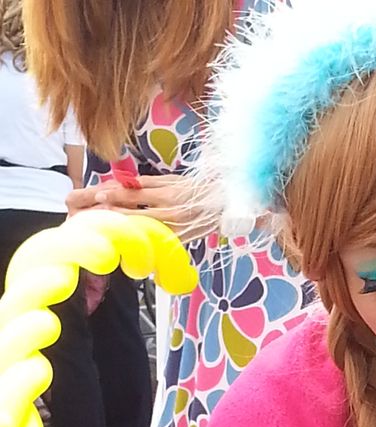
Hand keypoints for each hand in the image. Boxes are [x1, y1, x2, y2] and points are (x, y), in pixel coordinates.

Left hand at [69, 174, 217, 243]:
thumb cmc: (196, 190)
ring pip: (144, 229)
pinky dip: (143, 239)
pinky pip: (157, 240)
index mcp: (167, 193)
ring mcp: (176, 228)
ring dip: (124, 228)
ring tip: (106, 227)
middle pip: (135, 213)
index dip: (116, 195)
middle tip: (94, 214)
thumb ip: (148, 184)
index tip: (99, 195)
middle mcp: (170, 212)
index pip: (136, 194)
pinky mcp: (180, 241)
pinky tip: (131, 240)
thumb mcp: (172, 180)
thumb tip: (124, 183)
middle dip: (114, 214)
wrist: (225, 205)